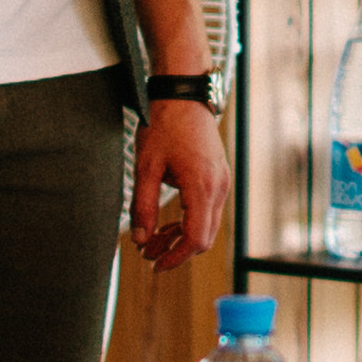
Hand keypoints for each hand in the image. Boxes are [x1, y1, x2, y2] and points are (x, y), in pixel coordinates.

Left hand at [132, 96, 230, 270]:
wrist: (184, 95)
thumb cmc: (164, 126)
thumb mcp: (146, 167)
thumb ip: (142, 206)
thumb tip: (139, 239)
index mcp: (202, 187)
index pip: (195, 238)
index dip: (175, 257)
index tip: (155, 265)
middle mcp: (218, 187)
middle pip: (203, 236)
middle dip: (175, 250)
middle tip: (146, 254)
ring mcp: (221, 182)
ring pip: (206, 225)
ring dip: (180, 237)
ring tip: (151, 240)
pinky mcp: (218, 177)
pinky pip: (207, 210)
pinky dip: (188, 221)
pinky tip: (166, 222)